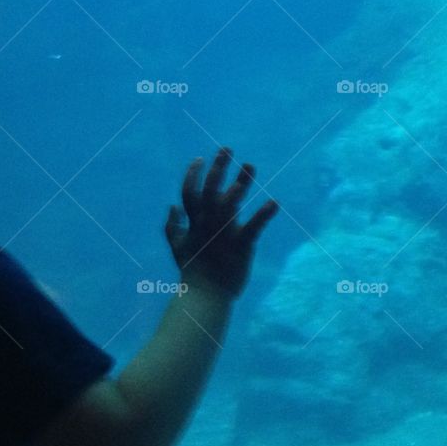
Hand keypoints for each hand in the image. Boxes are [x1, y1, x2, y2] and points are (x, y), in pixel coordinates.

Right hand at [164, 148, 278, 298]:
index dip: (193, 175)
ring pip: (230, 204)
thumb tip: (171, 206)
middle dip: (218, 168)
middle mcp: (207, 225)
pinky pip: (253, 227)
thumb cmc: (192, 271)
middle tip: (227, 148)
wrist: (204, 297)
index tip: (200, 159)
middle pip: (210, 190)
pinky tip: (275, 202)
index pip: (189, 193)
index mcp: (193, 223)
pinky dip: (264, 214)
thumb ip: (172, 226)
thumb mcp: (177, 247)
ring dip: (240, 184)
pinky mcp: (241, 246)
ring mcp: (223, 234)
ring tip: (250, 166)